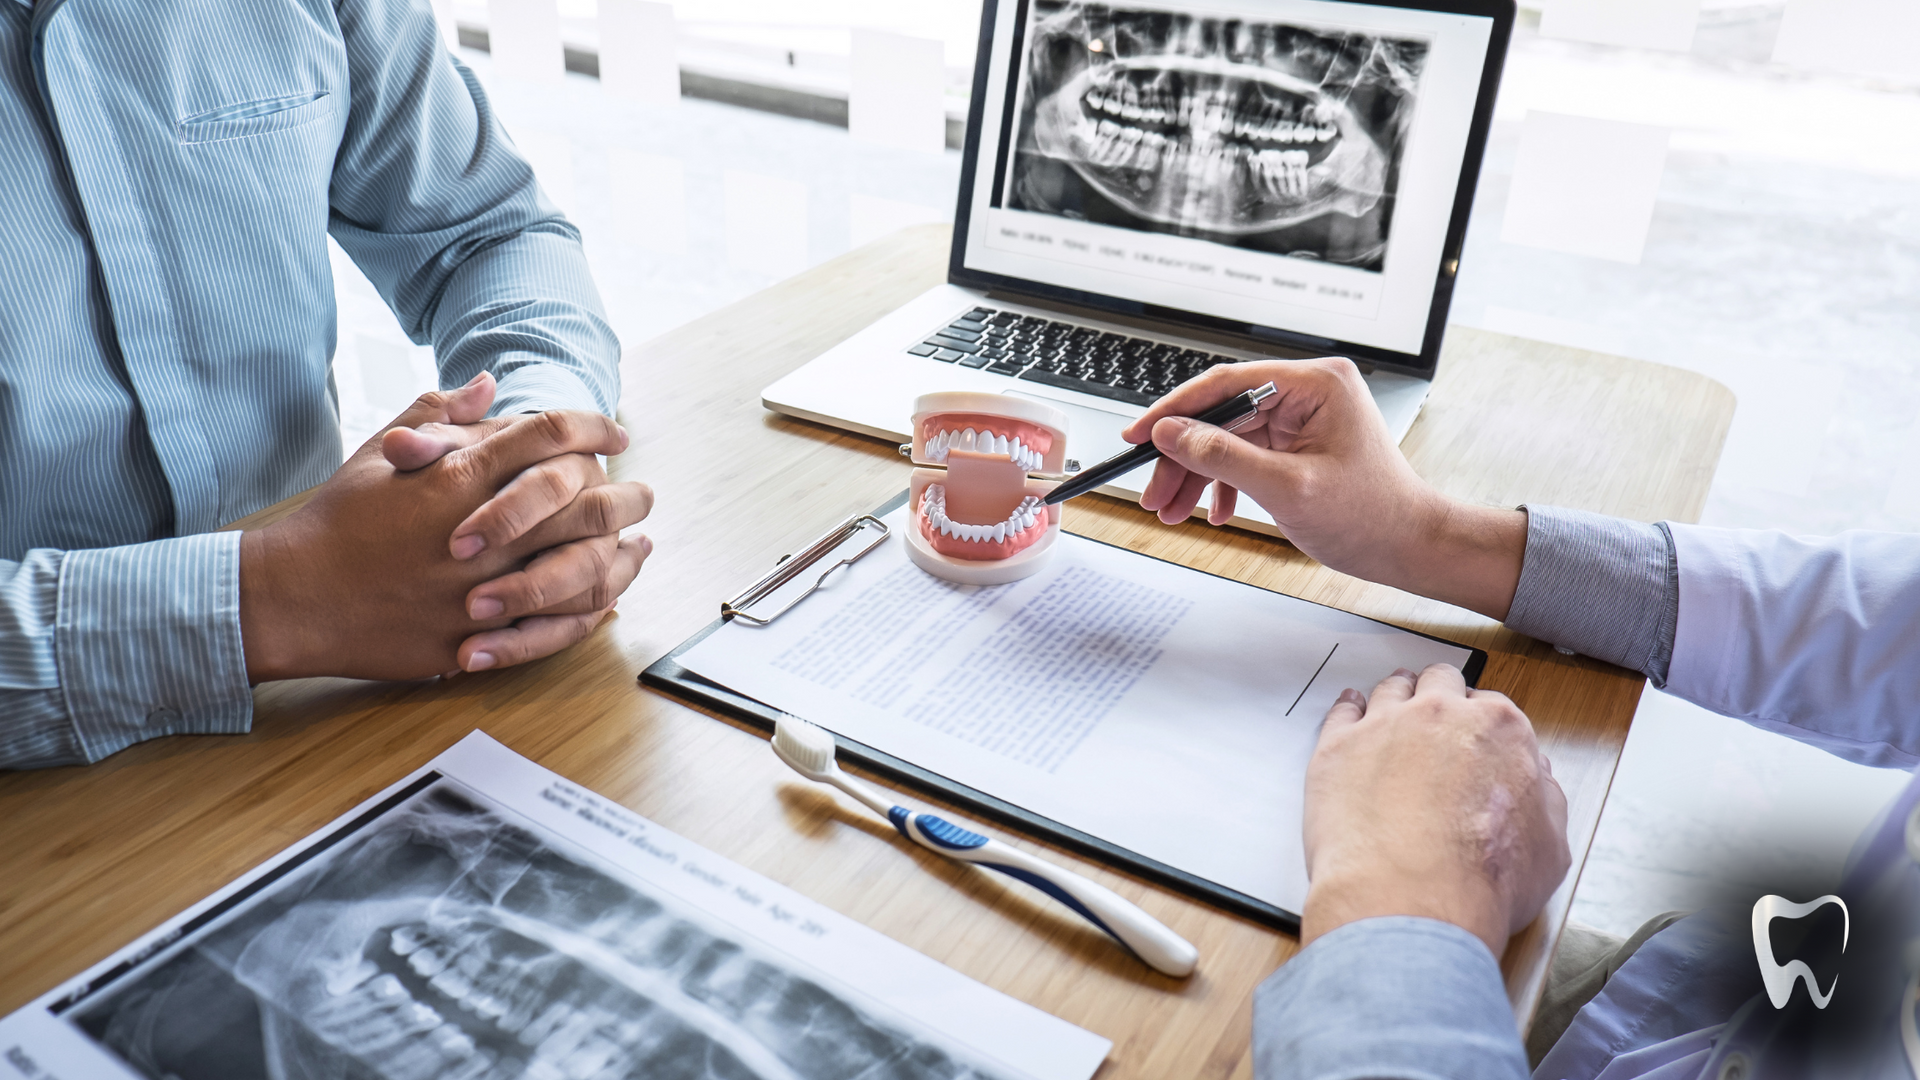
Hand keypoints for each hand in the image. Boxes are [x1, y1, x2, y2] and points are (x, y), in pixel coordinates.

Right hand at [239, 380, 651, 680]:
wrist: (294, 596)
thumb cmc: (336, 521)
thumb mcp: (380, 453)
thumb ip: (439, 413)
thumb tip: (488, 382)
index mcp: (458, 477)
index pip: (549, 436)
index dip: (592, 427)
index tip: (615, 431)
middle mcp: (481, 532)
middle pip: (584, 503)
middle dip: (625, 494)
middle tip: (643, 491)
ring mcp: (481, 590)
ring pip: (581, 569)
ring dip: (619, 556)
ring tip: (638, 544)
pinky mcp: (475, 638)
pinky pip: (553, 628)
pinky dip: (589, 612)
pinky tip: (607, 600)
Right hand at [1118, 359, 1526, 619]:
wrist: (1409, 547)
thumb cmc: (1371, 517)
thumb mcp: (1287, 488)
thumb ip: (1223, 456)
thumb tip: (1171, 433)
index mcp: (1316, 384)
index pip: (1228, 383)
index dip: (1176, 410)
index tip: (1140, 434)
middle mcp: (1309, 392)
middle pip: (1222, 413)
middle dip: (1183, 456)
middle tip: (1153, 491)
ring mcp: (1304, 418)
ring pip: (1228, 437)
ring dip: (1197, 475)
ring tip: (1172, 510)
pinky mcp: (1298, 443)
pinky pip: (1245, 454)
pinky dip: (1223, 483)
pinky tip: (1213, 510)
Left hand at [1300, 665, 1570, 956]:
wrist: (1412, 899)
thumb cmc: (1481, 880)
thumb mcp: (1550, 848)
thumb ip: (1546, 802)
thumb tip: (1538, 782)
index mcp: (1499, 729)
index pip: (1491, 707)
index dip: (1482, 723)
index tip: (1474, 736)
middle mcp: (1441, 714)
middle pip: (1439, 684)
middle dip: (1440, 695)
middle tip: (1435, 713)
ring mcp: (1385, 725)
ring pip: (1391, 689)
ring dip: (1396, 695)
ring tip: (1393, 703)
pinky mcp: (1338, 746)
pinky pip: (1342, 711)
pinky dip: (1348, 708)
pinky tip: (1350, 712)